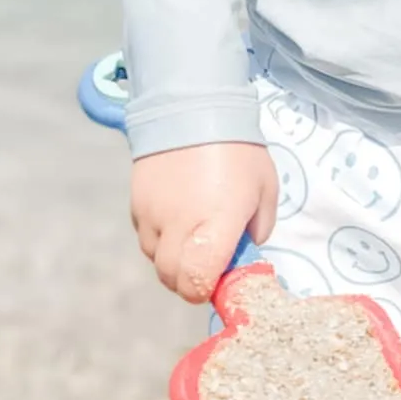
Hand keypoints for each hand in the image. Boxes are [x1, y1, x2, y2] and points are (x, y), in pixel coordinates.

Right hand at [130, 142, 278, 303]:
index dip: (206, 291)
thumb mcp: (264, 191)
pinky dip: (159, 237)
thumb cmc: (239, 152)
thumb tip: (242, 252)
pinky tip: (176, 216)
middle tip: (206, 264)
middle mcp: (179, 226)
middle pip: (172, 279)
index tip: (218, 279)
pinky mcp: (136, 204)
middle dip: (189, 281)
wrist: (194, 108)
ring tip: (191, 234)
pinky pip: (146, 236)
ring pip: (156, 259)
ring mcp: (153, 216)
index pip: (197, 283)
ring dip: (173, 258)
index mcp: (216, 227)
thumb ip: (256, 230)